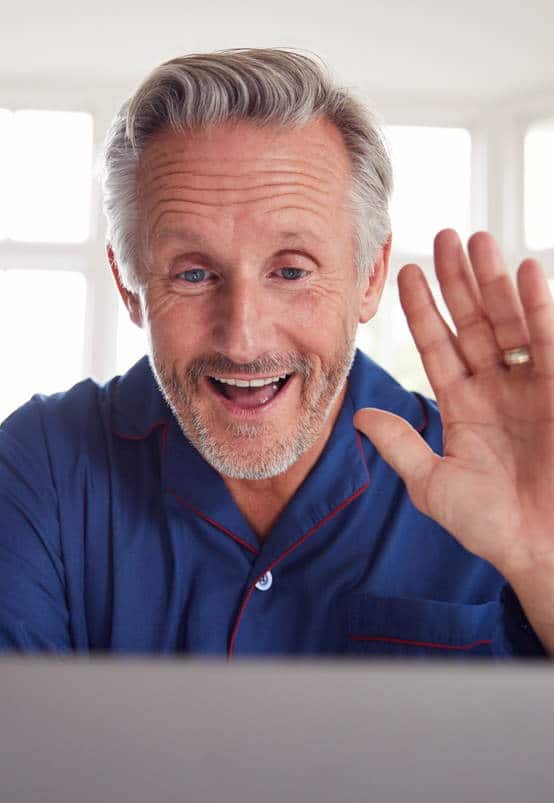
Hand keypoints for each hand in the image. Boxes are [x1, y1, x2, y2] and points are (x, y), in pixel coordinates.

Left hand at [354, 229, 553, 583]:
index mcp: (461, 405)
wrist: (543, 549)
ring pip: (508, 321)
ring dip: (493, 281)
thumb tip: (358, 414)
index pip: (437, 345)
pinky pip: (547, 340)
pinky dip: (538, 307)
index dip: (422, 310)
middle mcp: (494, 387)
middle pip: (472, 321)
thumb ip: (400, 445)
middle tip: (443, 237)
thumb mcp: (433, 484)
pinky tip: (524, 271)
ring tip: (477, 240)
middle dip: (458, 281)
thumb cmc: (490, 525)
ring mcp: (529, 385)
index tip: (406, 274)